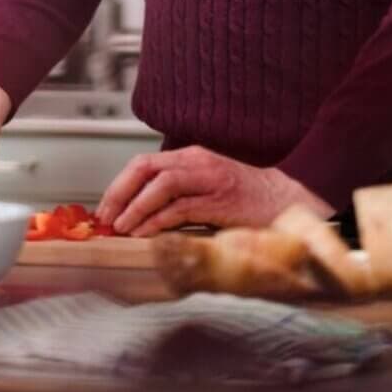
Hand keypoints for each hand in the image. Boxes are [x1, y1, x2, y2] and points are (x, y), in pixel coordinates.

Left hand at [94, 145, 333, 235]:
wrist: (285, 200)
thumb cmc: (244, 199)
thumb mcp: (205, 187)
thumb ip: (178, 194)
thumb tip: (139, 214)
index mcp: (191, 157)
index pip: (144, 163)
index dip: (120, 185)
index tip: (105, 208)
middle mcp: (197, 162)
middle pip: (146, 168)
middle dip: (120, 192)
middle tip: (106, 218)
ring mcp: (209, 179)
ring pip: (161, 184)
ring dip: (136, 207)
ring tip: (121, 228)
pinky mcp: (219, 200)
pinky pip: (180, 207)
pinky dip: (158, 221)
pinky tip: (146, 234)